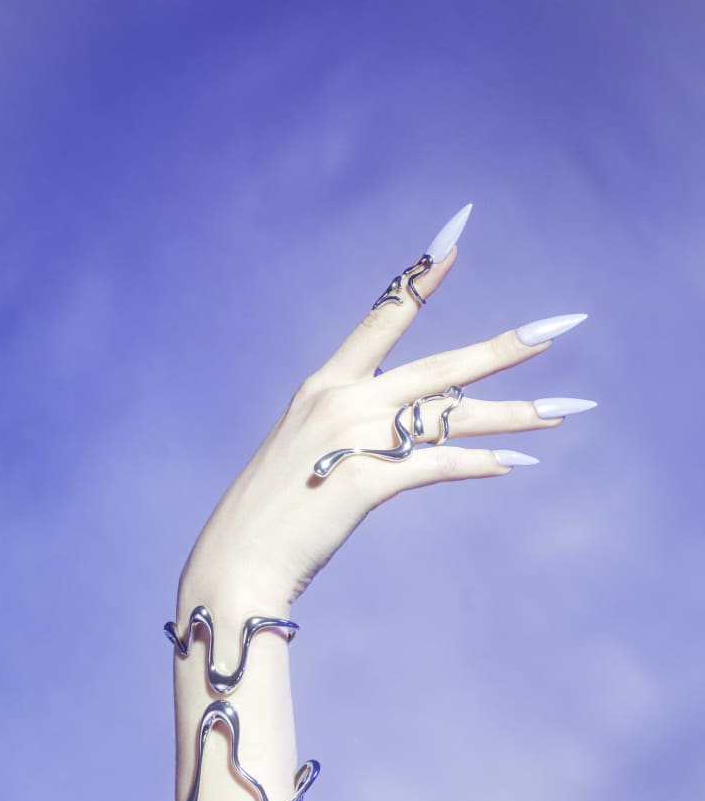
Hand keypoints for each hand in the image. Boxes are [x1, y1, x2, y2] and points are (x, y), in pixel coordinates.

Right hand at [178, 206, 593, 618]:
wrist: (236, 561)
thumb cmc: (273, 511)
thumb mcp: (307, 450)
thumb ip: (353, 429)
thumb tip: (406, 428)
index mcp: (324, 385)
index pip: (383, 316)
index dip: (422, 278)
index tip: (455, 239)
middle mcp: (342, 400)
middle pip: (441, 366)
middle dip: (504, 347)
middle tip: (557, 328)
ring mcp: (353, 438)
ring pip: (452, 417)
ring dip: (513, 416)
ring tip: (564, 411)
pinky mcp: (364, 482)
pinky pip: (436, 466)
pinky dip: (477, 463)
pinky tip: (514, 463)